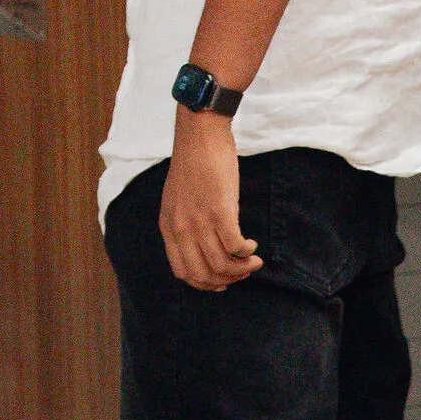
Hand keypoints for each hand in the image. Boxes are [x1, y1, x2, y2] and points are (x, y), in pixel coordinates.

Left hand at [159, 113, 259, 290]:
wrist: (200, 136)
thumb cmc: (193, 165)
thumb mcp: (177, 201)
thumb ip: (185, 225)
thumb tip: (205, 249)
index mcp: (168, 227)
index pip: (182, 272)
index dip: (204, 283)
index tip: (221, 282)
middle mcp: (180, 228)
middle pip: (203, 274)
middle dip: (226, 280)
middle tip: (242, 273)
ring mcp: (199, 221)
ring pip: (222, 264)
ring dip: (242, 269)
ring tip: (252, 261)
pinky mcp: (220, 211)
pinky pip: (236, 247)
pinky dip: (247, 252)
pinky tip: (252, 245)